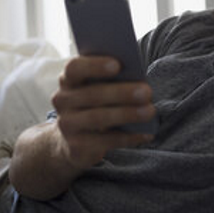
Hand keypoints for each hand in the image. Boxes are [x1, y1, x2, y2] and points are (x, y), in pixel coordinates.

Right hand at [51, 56, 155, 170]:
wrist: (71, 141)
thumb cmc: (94, 104)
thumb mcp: (97, 88)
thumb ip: (111, 79)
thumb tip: (138, 80)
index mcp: (68, 80)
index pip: (74, 68)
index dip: (94, 65)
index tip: (118, 65)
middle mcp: (63, 101)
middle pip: (92, 94)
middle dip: (122, 92)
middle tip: (147, 91)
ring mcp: (67, 125)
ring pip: (98, 118)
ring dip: (127, 114)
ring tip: (150, 111)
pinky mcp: (77, 147)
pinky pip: (106, 141)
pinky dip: (129, 137)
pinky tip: (146, 133)